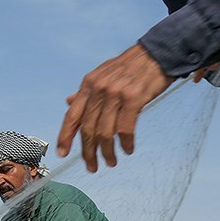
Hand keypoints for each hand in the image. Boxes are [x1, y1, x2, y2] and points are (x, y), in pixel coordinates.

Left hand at [56, 43, 173, 172]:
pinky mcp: (134, 99)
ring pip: (105, 133)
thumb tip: (68, 102)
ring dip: (107, 152)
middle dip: (88, 152)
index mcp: (89, 84)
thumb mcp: (103, 74)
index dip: (65, 136)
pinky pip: (125, 130)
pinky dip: (125, 144)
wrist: (157, 53)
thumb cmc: (130, 67)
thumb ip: (86, 92)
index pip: (72, 115)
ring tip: (111, 162)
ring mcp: (116, 94)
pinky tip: (127, 150)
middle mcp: (99, 89)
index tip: (62, 153)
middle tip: (92, 167)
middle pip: (88, 129)